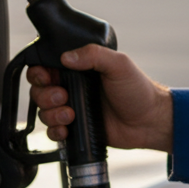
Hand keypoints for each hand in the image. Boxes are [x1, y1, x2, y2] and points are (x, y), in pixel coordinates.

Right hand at [28, 44, 173, 152]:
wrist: (149, 122)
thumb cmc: (138, 90)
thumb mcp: (119, 65)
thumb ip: (94, 55)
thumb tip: (66, 56)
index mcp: (80, 68)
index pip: (47, 66)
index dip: (40, 72)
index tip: (46, 76)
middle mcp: (73, 87)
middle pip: (40, 90)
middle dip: (45, 94)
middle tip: (63, 96)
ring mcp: (72, 108)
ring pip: (44, 111)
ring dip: (51, 114)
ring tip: (70, 114)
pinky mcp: (75, 129)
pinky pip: (52, 132)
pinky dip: (54, 132)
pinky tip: (67, 130)